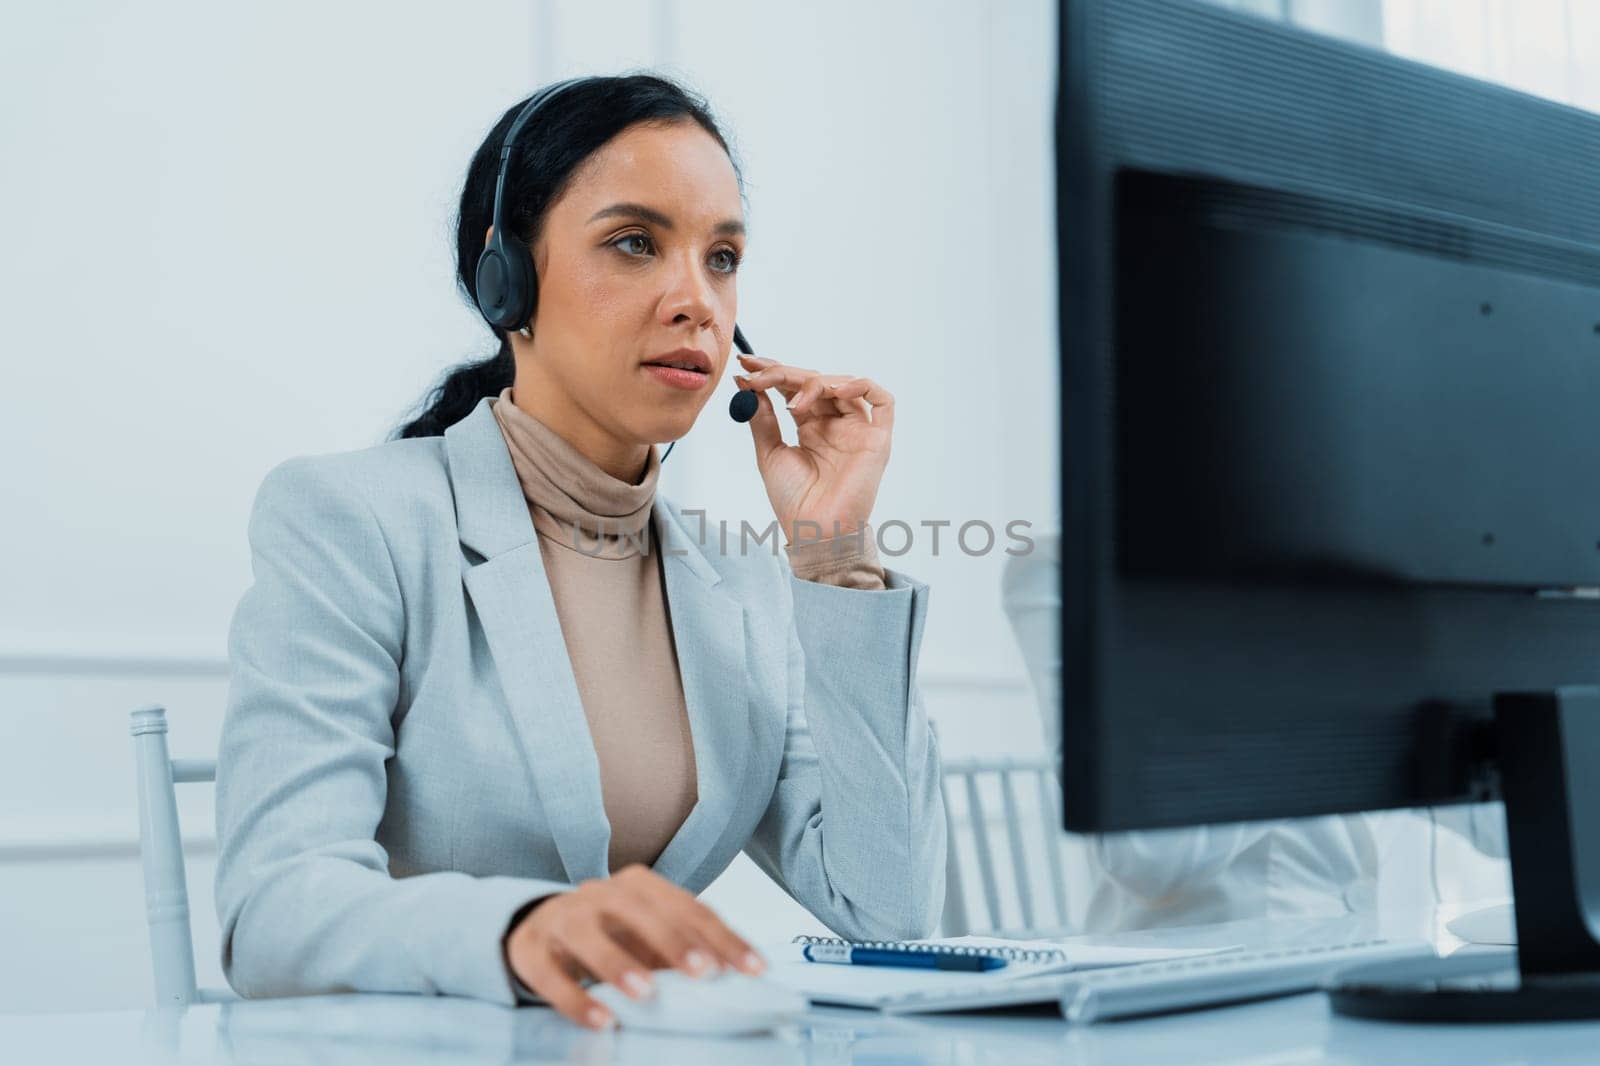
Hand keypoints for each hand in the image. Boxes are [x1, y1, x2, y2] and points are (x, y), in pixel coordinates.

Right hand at [502, 864, 764, 1029]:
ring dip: (618, 964)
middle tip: (704, 973)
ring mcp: (562, 917)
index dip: (722, 937)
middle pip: (639, 909)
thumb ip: (684, 951)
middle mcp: (600, 893)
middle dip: (674, 940)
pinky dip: (574, 998)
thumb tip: (734, 977)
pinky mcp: (530, 948)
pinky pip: (549, 972)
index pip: (688, 906)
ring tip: (646, 995)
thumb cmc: (610, 935)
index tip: (753, 969)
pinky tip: (600, 1020)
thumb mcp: (648, 937)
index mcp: (639, 885)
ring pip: (588, 934)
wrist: (538, 927)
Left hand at [733, 353, 893, 545]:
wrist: (814, 532)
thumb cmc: (794, 501)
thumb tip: (745, 384)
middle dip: (785, 373)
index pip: (795, 388)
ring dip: (814, 382)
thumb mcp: (770, 453)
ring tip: (794, 400)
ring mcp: (857, 430)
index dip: (773, 371)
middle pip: (815, 382)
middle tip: (759, 376)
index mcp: (812, 428)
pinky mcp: (877, 439)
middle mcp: (836, 425)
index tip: (746, 362)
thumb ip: (763, 418)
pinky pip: (882, 401)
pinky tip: (836, 389)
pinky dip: (862, 385)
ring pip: (842, 385)